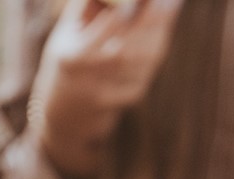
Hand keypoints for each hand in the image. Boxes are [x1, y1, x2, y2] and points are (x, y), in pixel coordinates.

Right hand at [31, 0, 182, 172]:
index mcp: (74, 56)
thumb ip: (86, 6)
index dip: (127, 8)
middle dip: (152, 19)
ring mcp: (107, 93)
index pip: (108, 27)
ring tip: (169, 7)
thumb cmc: (68, 59)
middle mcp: (89, 77)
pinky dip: (156, 50)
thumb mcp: (66, 33)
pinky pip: (145, 72)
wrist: (64, 114)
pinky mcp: (122, 101)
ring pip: (143, 60)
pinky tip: (160, 33)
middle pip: (129, 45)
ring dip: (159, 31)